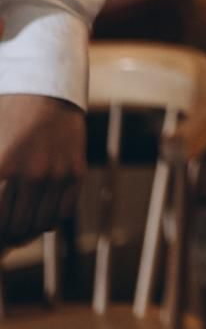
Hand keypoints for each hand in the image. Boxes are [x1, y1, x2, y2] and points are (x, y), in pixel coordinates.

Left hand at [0, 93, 85, 246]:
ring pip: (40, 225)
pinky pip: (64, 213)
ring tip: (21, 229)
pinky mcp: (76, 172)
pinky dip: (50, 221)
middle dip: (7, 235)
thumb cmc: (8, 117)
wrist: (47, 92)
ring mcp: (56, 174)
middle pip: (15, 227)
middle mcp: (31, 174)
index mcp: (2, 167)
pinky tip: (41, 215)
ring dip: (28, 232)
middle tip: (6, 235)